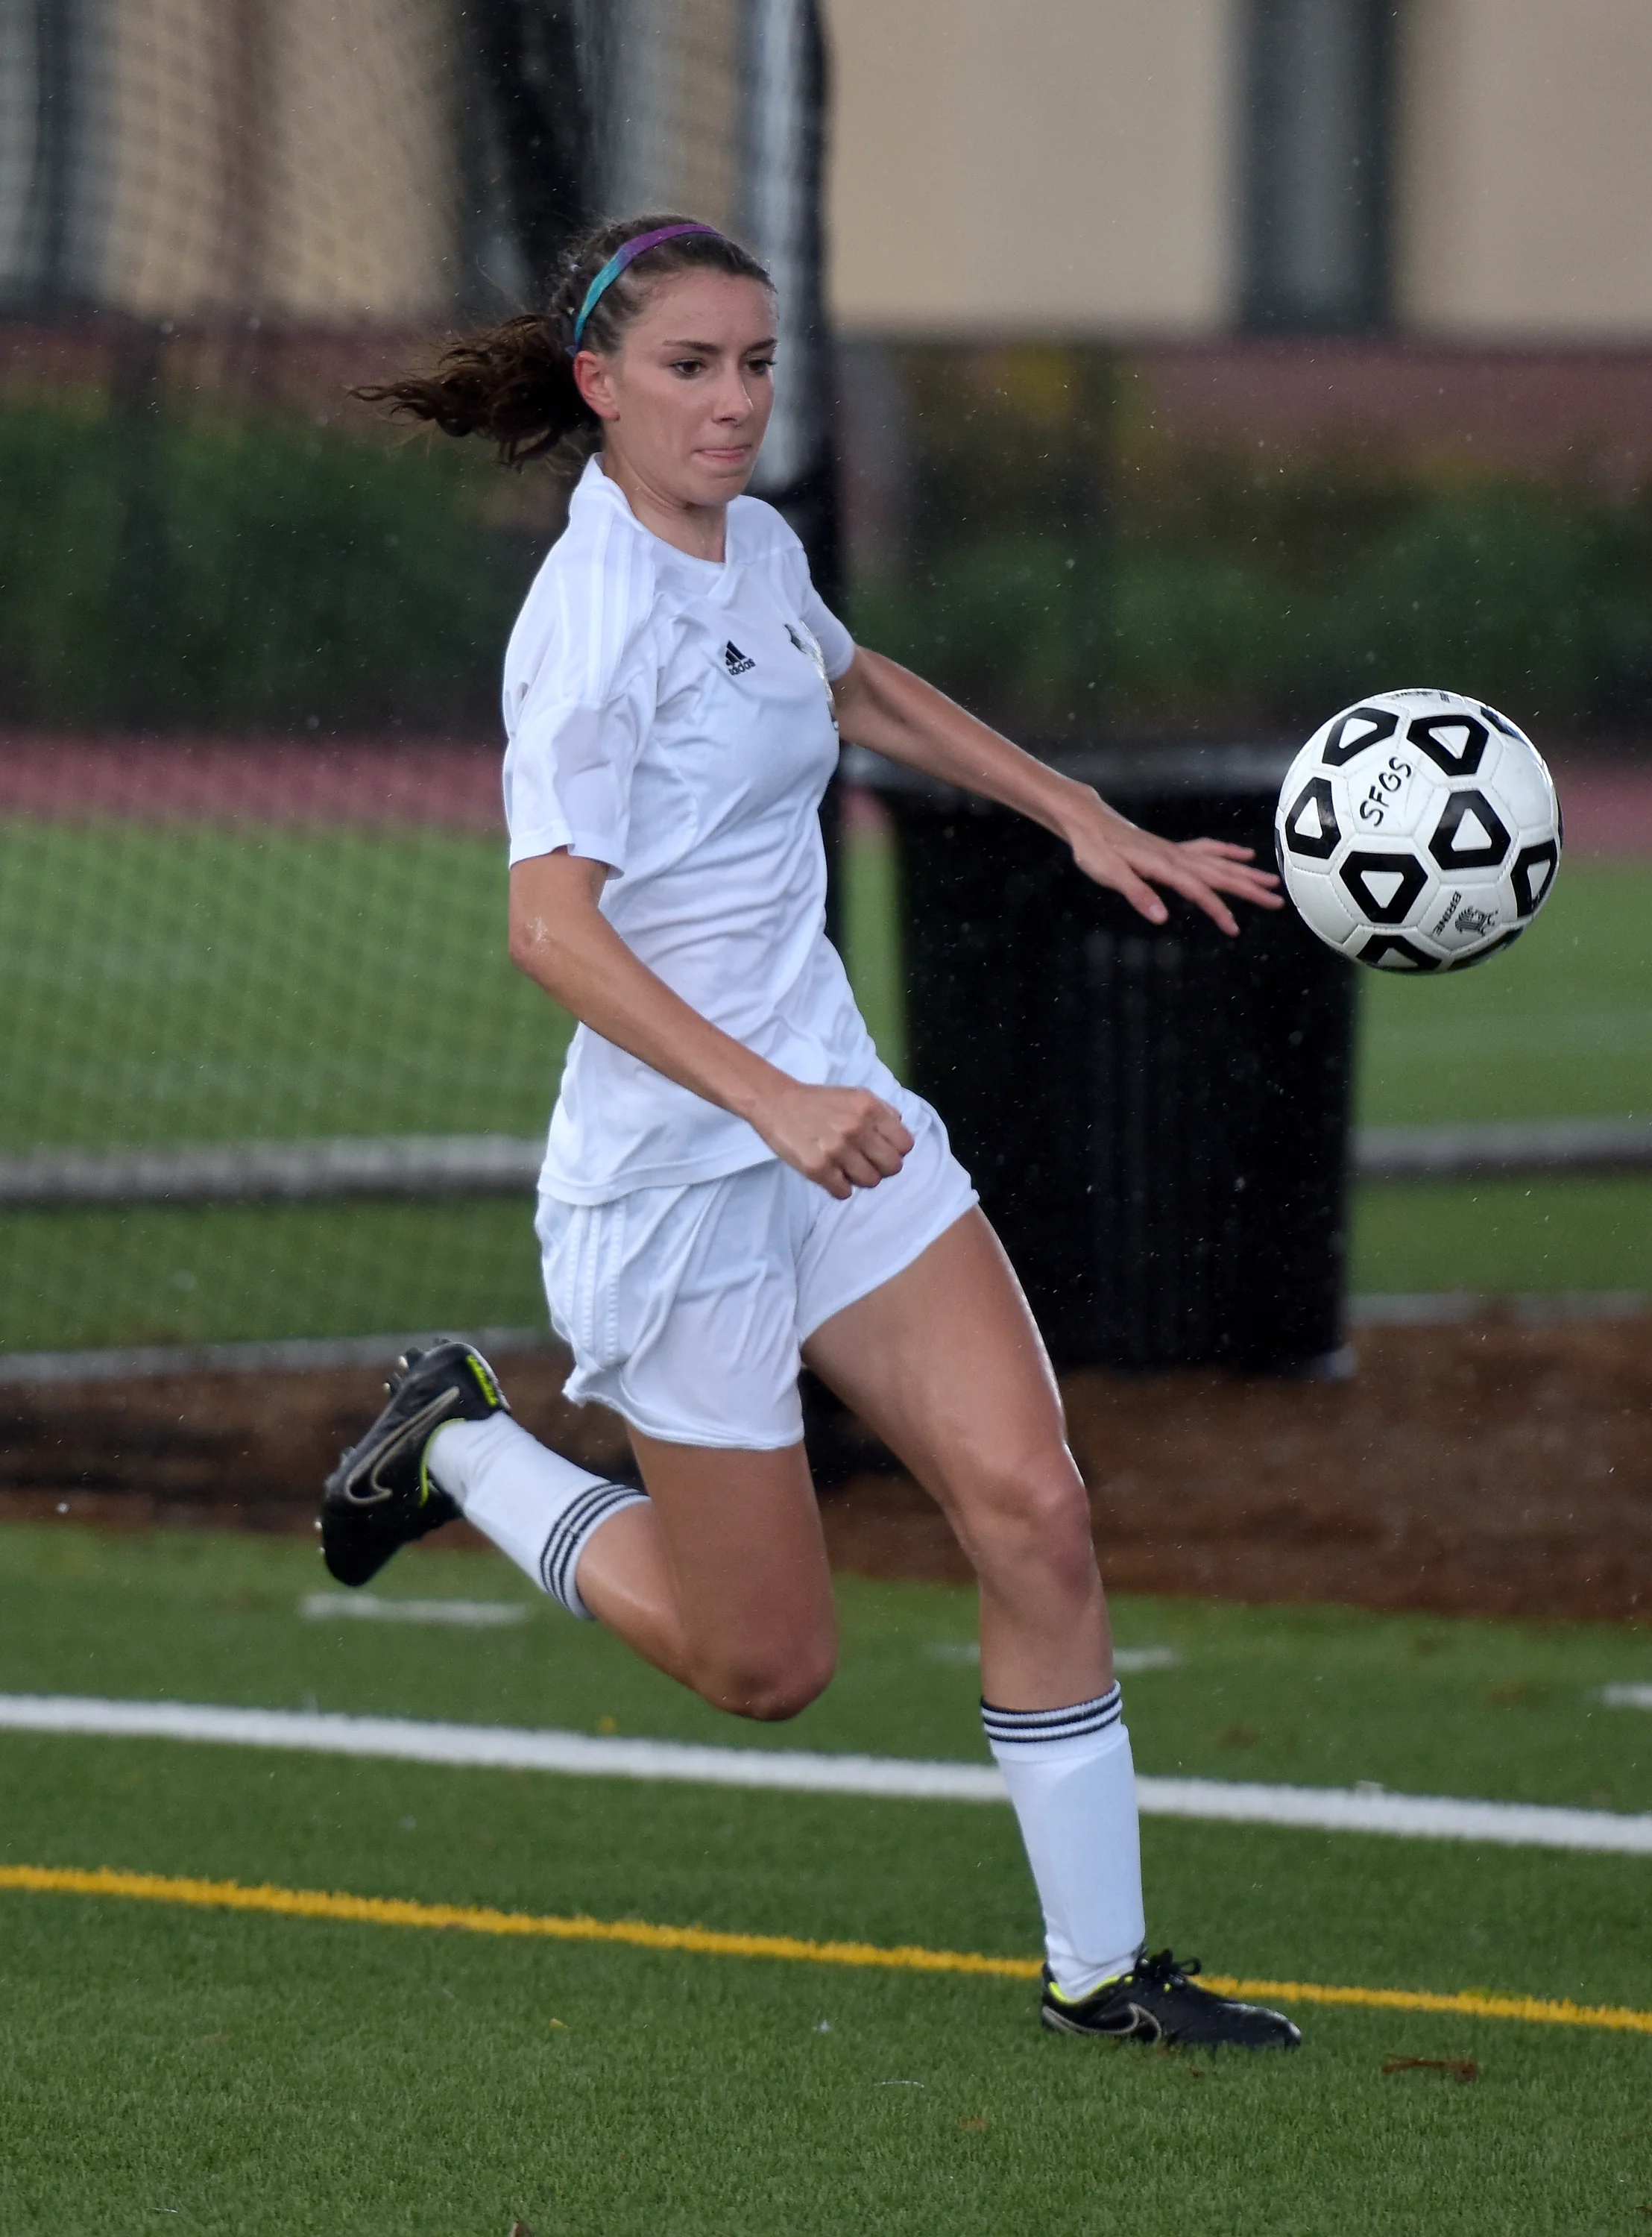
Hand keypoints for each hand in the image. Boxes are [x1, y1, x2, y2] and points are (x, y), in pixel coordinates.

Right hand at [751, 1080, 913, 1199]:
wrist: (776, 1103)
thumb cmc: (818, 1101)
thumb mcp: (855, 1095)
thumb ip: (882, 1110)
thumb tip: (900, 1129)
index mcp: (869, 1109)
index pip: (905, 1145)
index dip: (896, 1151)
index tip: (883, 1150)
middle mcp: (856, 1129)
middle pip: (892, 1167)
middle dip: (882, 1168)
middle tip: (867, 1162)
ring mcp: (837, 1150)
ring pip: (870, 1181)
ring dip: (860, 1178)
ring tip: (847, 1168)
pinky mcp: (817, 1168)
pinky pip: (843, 1192)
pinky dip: (840, 1187)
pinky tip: (832, 1174)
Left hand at [1063, 787, 1282, 936]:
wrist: (1087, 822)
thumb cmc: (1094, 849)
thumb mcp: (1109, 874)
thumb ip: (1138, 894)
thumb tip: (1161, 918)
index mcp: (1164, 866)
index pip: (1199, 891)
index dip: (1217, 910)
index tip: (1234, 928)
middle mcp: (1176, 856)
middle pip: (1220, 875)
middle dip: (1249, 890)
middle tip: (1277, 903)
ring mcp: (1176, 851)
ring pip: (1219, 862)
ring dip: (1246, 873)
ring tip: (1271, 882)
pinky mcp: (1171, 848)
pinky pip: (1208, 849)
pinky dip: (1227, 851)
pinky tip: (1243, 854)